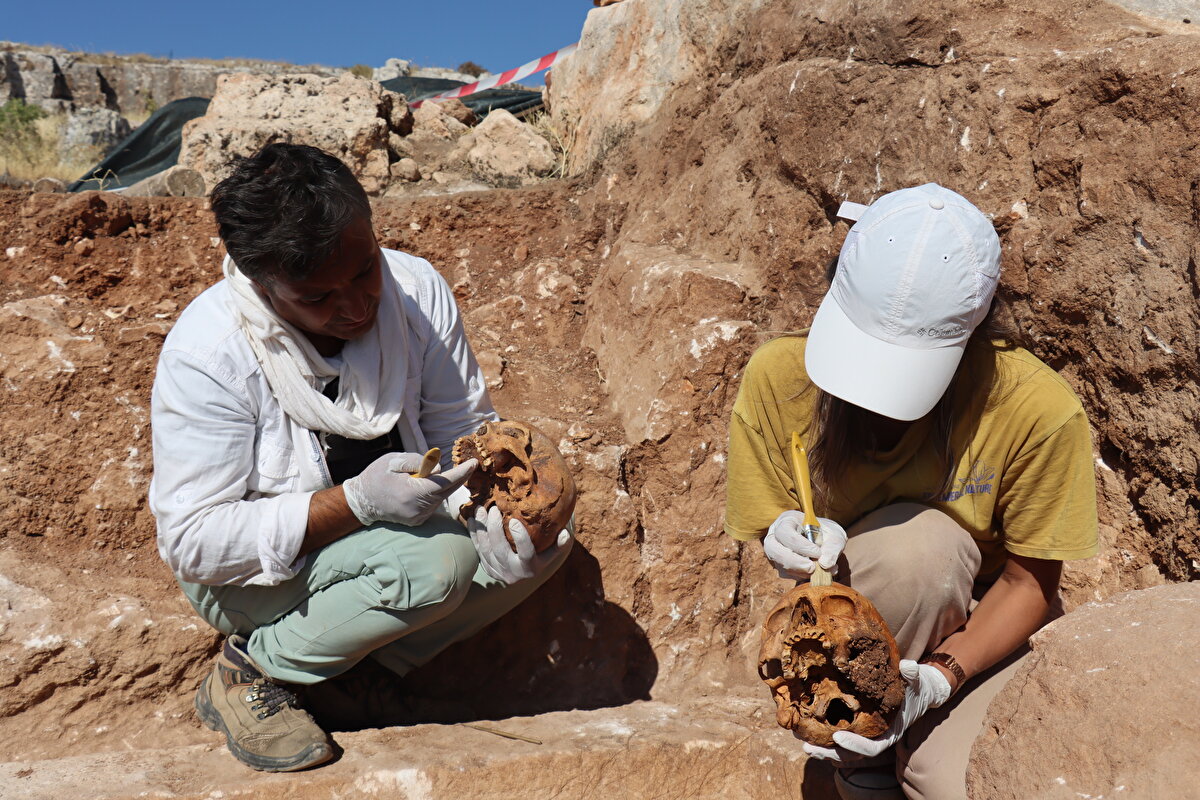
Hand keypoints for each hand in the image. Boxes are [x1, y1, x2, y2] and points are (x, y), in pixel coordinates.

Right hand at [343, 452, 475, 526]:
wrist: (362, 501)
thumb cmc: (377, 476)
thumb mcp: (393, 461)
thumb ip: (417, 461)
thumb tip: (438, 468)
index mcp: (412, 493)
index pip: (444, 483)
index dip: (461, 473)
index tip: (474, 463)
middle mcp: (418, 509)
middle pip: (447, 492)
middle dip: (458, 478)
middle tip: (469, 465)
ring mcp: (418, 518)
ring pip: (441, 498)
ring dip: (442, 486)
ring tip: (422, 477)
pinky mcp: (418, 521)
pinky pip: (433, 504)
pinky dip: (434, 494)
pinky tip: (421, 488)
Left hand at [467, 505, 570, 584]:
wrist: (523, 572)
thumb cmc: (541, 556)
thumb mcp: (552, 552)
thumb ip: (560, 543)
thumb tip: (565, 532)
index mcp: (531, 569)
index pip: (526, 554)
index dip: (520, 538)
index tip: (514, 520)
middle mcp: (513, 574)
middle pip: (500, 550)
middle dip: (494, 528)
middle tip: (493, 509)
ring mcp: (498, 572)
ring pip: (486, 550)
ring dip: (481, 529)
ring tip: (480, 510)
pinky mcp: (487, 569)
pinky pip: (478, 551)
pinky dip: (474, 534)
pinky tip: (472, 519)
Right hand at [763, 510, 846, 579]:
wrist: (824, 540)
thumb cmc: (826, 533)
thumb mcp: (835, 535)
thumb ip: (833, 547)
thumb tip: (825, 564)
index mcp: (788, 520)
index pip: (785, 532)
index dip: (800, 545)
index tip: (818, 553)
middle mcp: (776, 535)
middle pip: (773, 549)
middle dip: (793, 562)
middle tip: (812, 568)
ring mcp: (775, 551)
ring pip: (780, 564)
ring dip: (801, 571)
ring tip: (821, 569)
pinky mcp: (780, 565)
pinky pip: (787, 574)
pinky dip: (802, 576)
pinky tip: (816, 571)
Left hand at [801, 659, 951, 761]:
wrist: (918, 690)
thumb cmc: (915, 685)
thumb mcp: (917, 679)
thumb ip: (912, 674)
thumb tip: (907, 666)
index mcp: (890, 732)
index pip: (873, 747)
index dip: (855, 745)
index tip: (837, 737)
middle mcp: (877, 737)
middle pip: (852, 754)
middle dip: (830, 752)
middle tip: (808, 748)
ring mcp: (866, 734)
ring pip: (842, 749)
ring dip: (822, 748)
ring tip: (802, 743)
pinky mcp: (856, 726)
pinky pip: (838, 735)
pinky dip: (822, 736)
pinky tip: (804, 729)